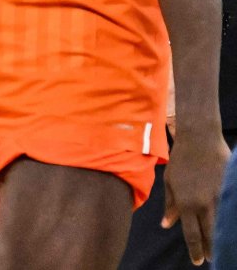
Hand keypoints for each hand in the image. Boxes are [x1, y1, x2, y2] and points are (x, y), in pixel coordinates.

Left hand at [163, 124, 227, 264]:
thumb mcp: (169, 182)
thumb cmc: (180, 160)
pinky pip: (231, 210)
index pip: (192, 233)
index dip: (195, 249)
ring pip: (222, 224)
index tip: (197, 261)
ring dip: (222, 238)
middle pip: (209, 233)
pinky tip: (230, 228)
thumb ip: (170, 205)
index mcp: (186, 203)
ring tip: (221, 248)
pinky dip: (230, 221)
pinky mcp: (230, 189)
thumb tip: (167, 224)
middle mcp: (203, 203)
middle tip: (212, 259)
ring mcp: (219, 197)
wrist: (200, 139)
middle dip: (210, 248)